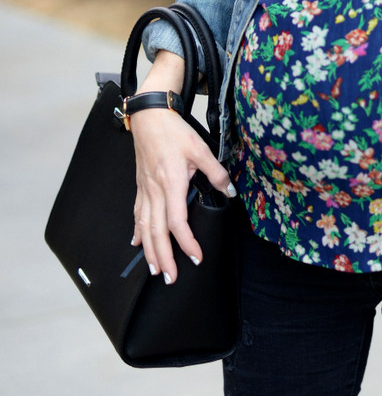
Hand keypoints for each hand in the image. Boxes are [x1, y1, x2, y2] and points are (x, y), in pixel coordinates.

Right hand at [130, 51, 235, 284]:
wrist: (150, 116)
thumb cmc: (174, 131)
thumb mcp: (201, 149)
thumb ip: (217, 172)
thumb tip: (231, 191)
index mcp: (171, 183)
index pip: (177, 222)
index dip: (187, 243)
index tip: (196, 258)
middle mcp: (155, 191)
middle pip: (157, 232)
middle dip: (164, 257)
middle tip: (170, 278)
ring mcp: (145, 190)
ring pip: (144, 227)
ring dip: (149, 250)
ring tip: (155, 269)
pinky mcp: (140, 186)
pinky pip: (137, 214)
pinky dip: (138, 231)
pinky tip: (137, 243)